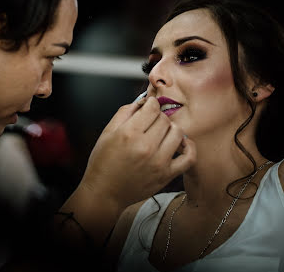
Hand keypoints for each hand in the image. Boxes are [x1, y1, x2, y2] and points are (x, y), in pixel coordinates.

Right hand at [80, 96, 195, 210]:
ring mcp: (158, 162)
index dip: (150, 104)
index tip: (147, 108)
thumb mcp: (107, 132)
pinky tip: (179, 144)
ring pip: (178, 133)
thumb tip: (143, 101)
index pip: (152, 107)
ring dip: (170, 130)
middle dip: (157, 117)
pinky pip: (189, 157)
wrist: (104, 192)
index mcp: (129, 134)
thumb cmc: (103, 162)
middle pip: (165, 119)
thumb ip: (125, 112)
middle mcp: (145, 147)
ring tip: (160, 134)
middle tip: (149, 124)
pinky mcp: (166, 175)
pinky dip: (188, 147)